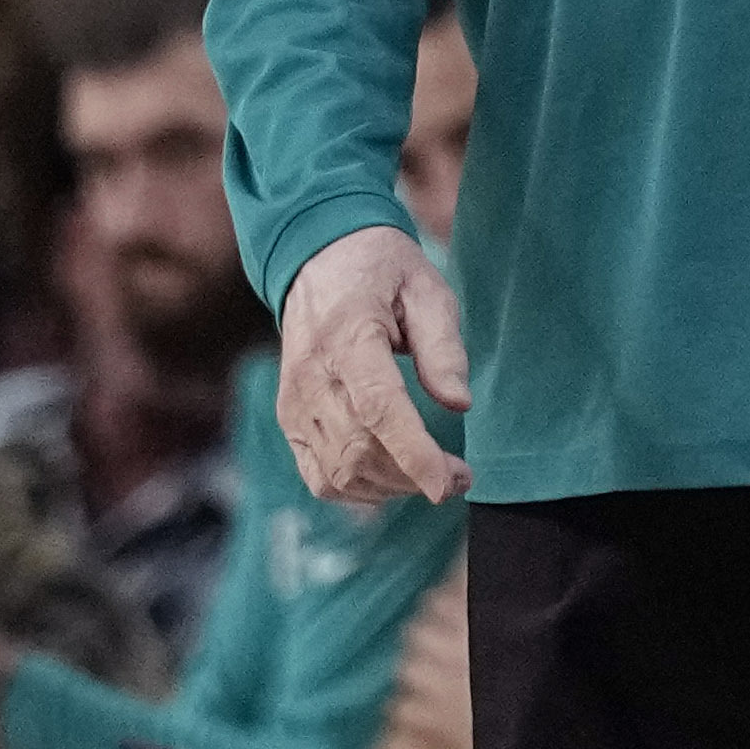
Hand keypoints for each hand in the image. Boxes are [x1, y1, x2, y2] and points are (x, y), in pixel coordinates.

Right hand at [278, 224, 471, 505]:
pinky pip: (318, 475)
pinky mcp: (290, 419)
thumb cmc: (382, 272)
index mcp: (346, 337)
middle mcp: (311, 377)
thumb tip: (459, 403)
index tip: (448, 484)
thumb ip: (442, 347)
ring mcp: (295, 403)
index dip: (414, 454)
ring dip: (391, 487)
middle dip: (415, 476)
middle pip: (360, 449)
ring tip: (432, 475)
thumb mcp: (426, 289)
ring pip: (340, 471)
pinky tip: (393, 481)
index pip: (378, 409)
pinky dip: (357, 490)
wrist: (319, 258)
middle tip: (460, 476)